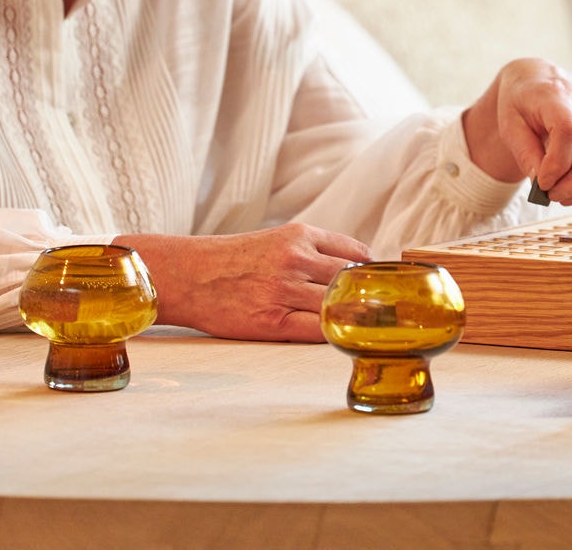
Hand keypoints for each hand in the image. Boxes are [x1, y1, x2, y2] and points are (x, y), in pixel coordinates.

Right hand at [113, 224, 370, 341]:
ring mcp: (284, 290)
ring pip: (337, 305)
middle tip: (384, 312)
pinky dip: (333, 334)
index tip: (379, 285)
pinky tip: (338, 336)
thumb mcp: (276, 240)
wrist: (188, 276)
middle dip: (368, 296)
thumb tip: (355, 269)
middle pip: (352, 280)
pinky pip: (318, 330)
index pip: (356, 252)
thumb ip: (313, 250)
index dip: (371, 272)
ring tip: (364, 327)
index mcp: (300, 235)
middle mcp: (296, 259)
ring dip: (352, 317)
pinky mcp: (273, 320)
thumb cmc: (233, 260)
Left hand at [461, 58, 571, 205]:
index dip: (557, 164)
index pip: (570, 130)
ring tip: (568, 197)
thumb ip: (525, 152)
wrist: (538, 81)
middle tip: (552, 195)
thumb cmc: (522, 103)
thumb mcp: (509, 123)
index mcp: (558, 94)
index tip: (541, 183)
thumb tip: (542, 184)